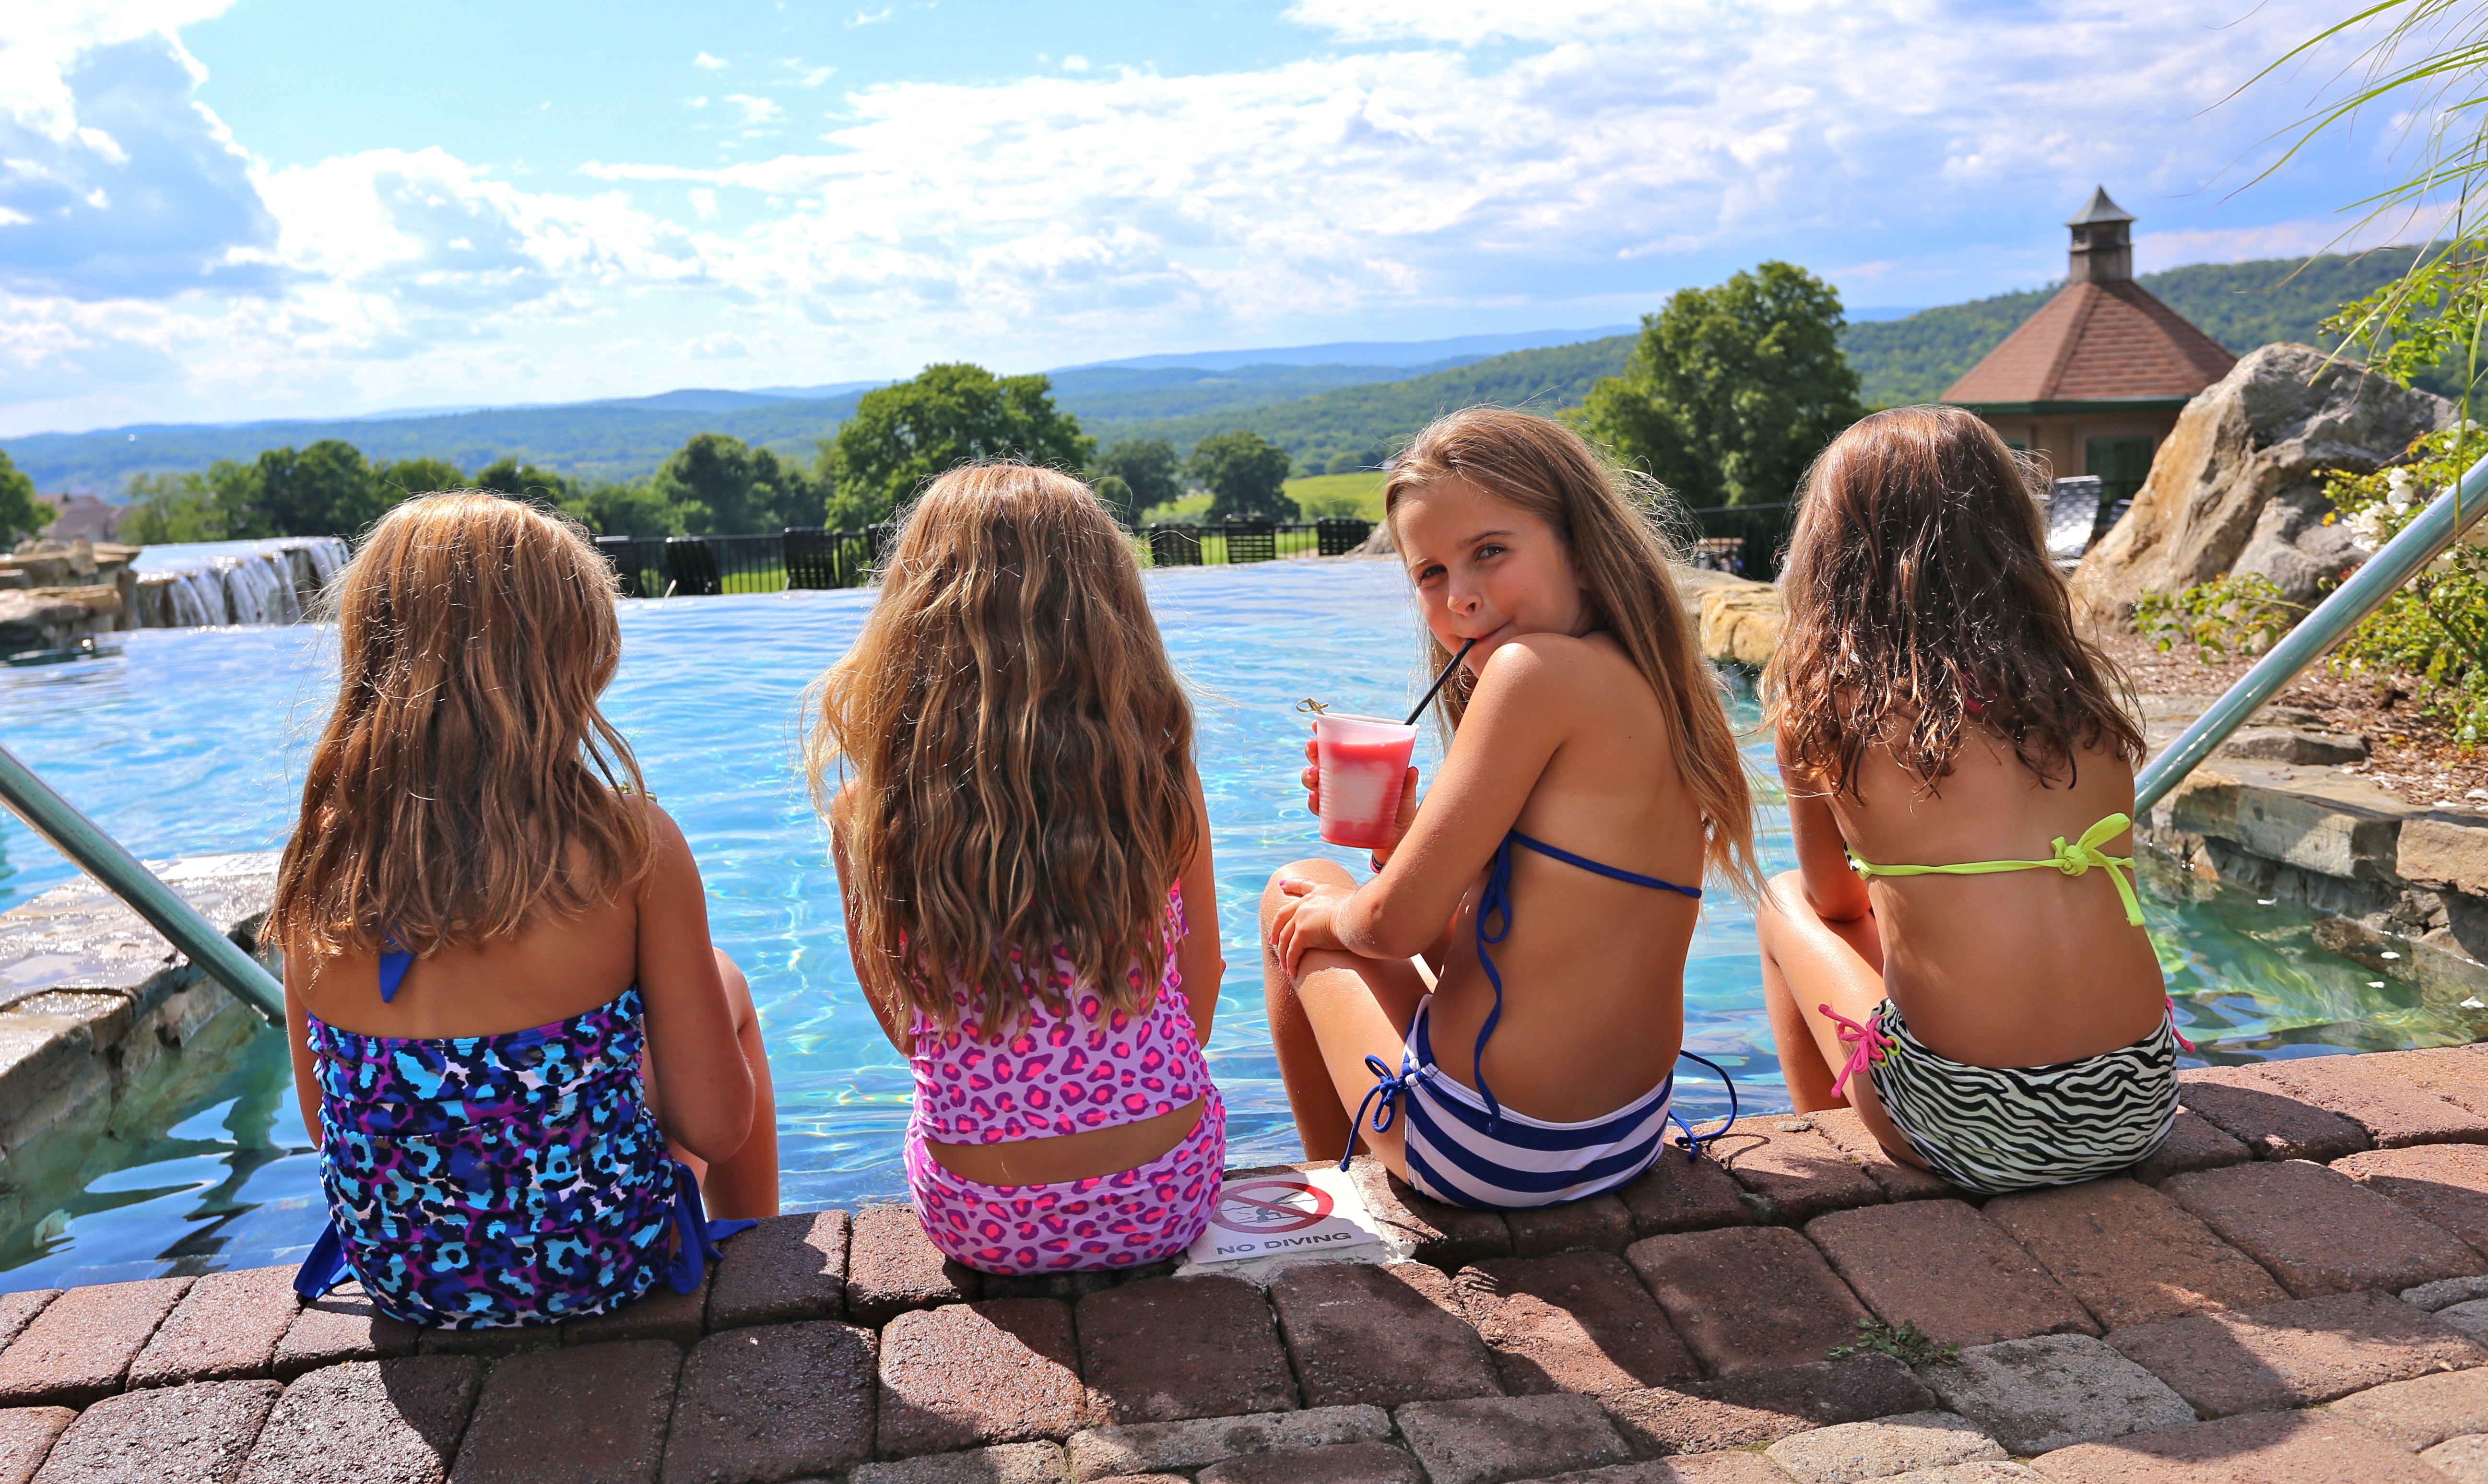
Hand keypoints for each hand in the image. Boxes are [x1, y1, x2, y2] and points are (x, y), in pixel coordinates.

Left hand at [1269, 876, 1355, 975]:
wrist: (1362, 917)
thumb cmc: (1367, 914)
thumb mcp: (1356, 905)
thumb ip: (1351, 910)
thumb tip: (1361, 918)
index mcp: (1323, 891)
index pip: (1304, 885)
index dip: (1292, 884)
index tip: (1282, 884)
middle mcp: (1308, 902)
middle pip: (1284, 914)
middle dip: (1276, 927)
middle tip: (1272, 939)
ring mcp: (1303, 916)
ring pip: (1286, 937)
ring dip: (1284, 954)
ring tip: (1284, 966)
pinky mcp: (1303, 933)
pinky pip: (1292, 951)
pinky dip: (1291, 963)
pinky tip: (1291, 973)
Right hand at [1302, 737, 1421, 866]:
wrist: (1397, 847)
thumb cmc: (1400, 817)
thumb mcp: (1405, 799)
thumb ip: (1407, 785)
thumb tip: (1411, 770)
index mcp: (1358, 771)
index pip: (1339, 749)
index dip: (1325, 735)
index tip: (1316, 723)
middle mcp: (1344, 783)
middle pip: (1321, 762)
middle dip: (1312, 753)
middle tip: (1312, 747)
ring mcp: (1338, 801)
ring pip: (1315, 784)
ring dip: (1308, 776)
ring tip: (1313, 774)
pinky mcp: (1335, 820)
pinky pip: (1319, 809)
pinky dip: (1314, 803)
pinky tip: (1315, 798)